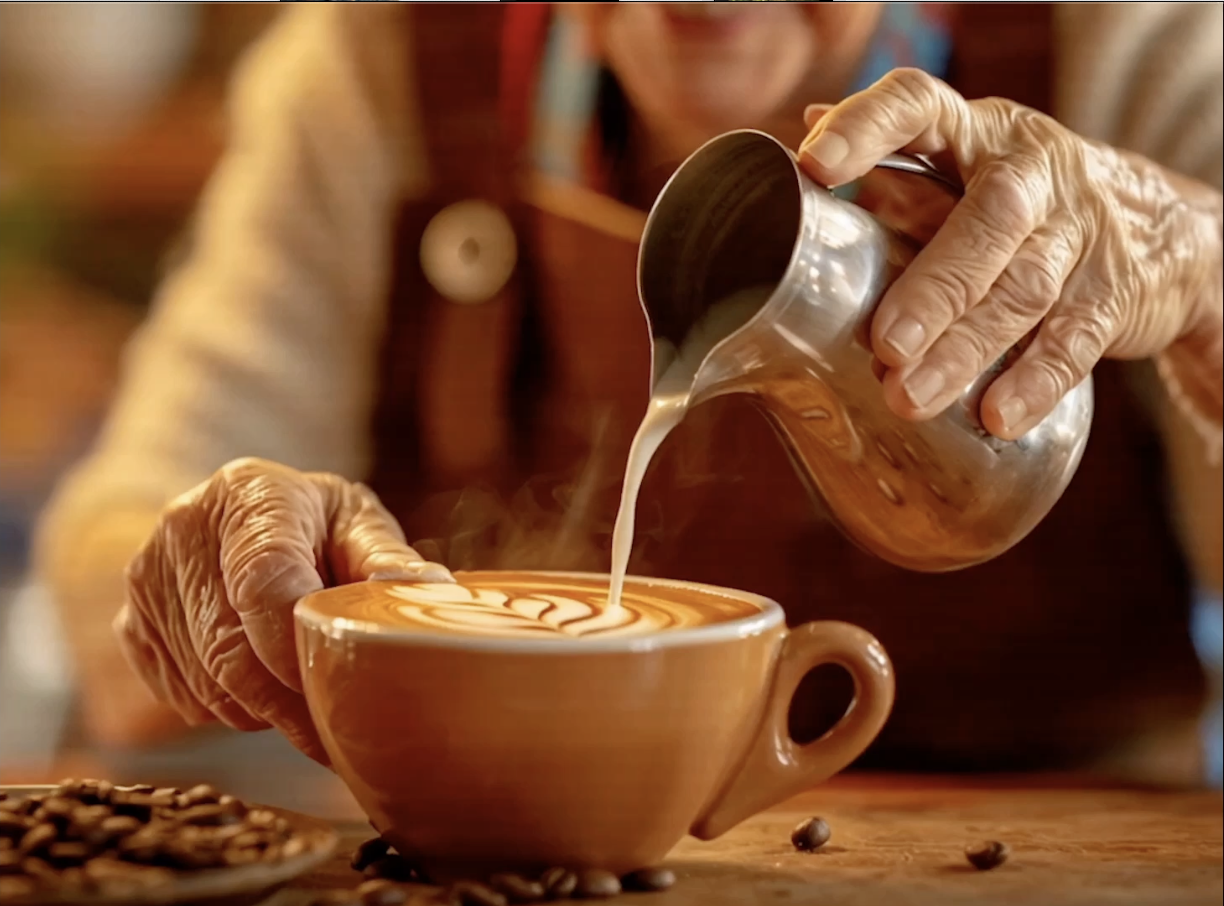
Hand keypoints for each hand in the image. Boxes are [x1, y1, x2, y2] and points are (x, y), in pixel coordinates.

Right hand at [115, 457, 451, 761]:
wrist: (240, 516)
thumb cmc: (316, 525)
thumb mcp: (358, 524)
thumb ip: (388, 560)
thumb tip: (430, 592)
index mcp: (250, 494)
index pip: (263, 581)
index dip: (293, 647)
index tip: (331, 689)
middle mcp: (183, 529)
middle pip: (230, 649)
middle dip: (289, 702)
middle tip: (339, 733)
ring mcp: (147, 581)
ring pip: (210, 687)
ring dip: (265, 709)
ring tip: (307, 689)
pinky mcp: (131, 626)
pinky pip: (187, 699)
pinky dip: (234, 708)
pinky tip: (263, 681)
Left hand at [800, 68, 1222, 438]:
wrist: (1165, 230)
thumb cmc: (1024, 199)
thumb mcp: (967, 165)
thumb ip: (894, 160)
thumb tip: (806, 126)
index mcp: (976, 131)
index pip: (919, 105)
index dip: (867, 127)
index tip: (816, 166)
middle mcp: (1032, 170)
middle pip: (989, 219)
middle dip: (935, 286)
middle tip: (885, 344)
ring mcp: (1081, 231)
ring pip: (1024, 288)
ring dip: (966, 347)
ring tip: (911, 396)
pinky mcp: (1114, 293)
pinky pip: (1076, 339)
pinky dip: (1036, 379)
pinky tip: (996, 415)